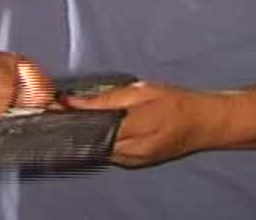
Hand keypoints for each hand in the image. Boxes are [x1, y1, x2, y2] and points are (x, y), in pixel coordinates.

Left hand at [63, 80, 223, 167]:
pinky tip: (95, 127)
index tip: (52, 108)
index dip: (67, 120)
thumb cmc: (176, 104)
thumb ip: (105, 100)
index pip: (88, 131)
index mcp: (133, 131)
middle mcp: (130, 153)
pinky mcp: (133, 164)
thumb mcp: (140, 92)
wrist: (203, 123)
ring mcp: (131, 162)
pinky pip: (107, 153)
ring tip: (74, 116)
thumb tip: (73, 102)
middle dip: (72, 127)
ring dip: (84, 135)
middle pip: (88, 144)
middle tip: (58, 109)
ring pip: (95, 150)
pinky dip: (98, 141)